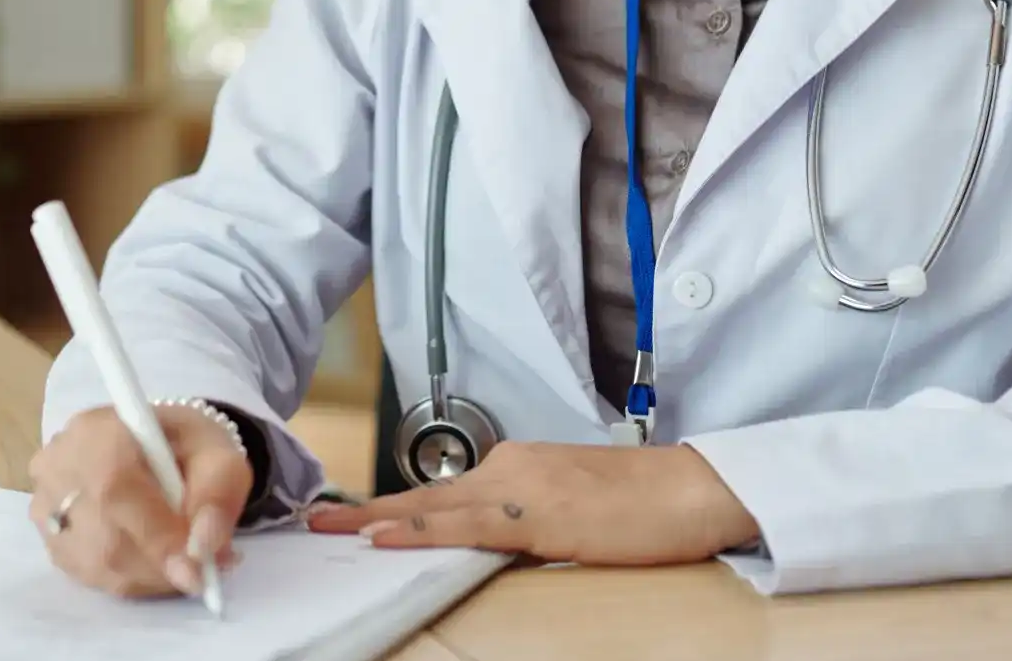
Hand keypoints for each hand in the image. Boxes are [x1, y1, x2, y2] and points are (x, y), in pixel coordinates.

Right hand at [27, 403, 252, 598]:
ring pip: (99, 565)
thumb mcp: (217, 453)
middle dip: (161, 564)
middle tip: (202, 569)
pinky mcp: (49, 539)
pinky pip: (92, 576)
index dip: (156, 538)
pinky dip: (132, 578)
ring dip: (149, 575)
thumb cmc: (184, 446)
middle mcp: (58, 467)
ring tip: (182, 559)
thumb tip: (204, 545)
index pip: (117, 490)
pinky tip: (152, 559)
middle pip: (107, 538)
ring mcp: (45, 506)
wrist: (150, 447)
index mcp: (97, 431)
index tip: (195, 572)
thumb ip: (218, 493)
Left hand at [305, 442, 759, 563]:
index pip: (443, 492)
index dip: (395, 507)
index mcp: (519, 467)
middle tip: (316, 517)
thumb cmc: (647, 503)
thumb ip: (530, 521)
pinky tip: (383, 535)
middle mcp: (511, 468)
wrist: (695, 490)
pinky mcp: (537, 515)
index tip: (353, 515)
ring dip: (380, 518)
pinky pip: (465, 526)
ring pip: (435, 507)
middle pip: (426, 495)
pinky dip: (418, 530)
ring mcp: (521, 488)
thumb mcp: (575, 508)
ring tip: (332, 527)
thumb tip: (500, 544)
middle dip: (368, 508)